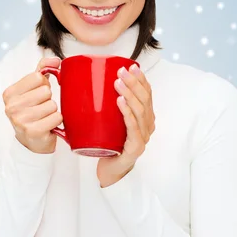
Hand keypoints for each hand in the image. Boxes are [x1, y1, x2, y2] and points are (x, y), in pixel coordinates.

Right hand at [2, 56, 62, 153]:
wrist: (32, 140)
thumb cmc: (33, 111)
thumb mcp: (33, 89)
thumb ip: (42, 70)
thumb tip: (55, 60)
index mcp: (10, 93)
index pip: (38, 77)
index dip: (43, 85)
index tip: (37, 95)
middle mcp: (12, 107)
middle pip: (46, 91)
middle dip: (48, 99)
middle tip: (42, 109)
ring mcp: (21, 120)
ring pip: (52, 105)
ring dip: (53, 111)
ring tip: (45, 118)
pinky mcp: (33, 132)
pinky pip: (57, 117)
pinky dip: (57, 121)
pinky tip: (48, 125)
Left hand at [97, 63, 155, 187]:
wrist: (109, 170)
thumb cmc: (109, 143)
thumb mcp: (110, 120)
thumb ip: (107, 104)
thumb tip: (88, 83)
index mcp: (145, 117)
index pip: (147, 94)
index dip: (141, 79)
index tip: (131, 66)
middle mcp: (148, 126)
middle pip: (144, 100)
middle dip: (134, 83)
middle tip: (121, 71)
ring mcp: (143, 137)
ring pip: (140, 112)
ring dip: (130, 94)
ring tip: (118, 82)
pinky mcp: (136, 148)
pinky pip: (133, 128)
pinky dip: (127, 113)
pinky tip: (120, 102)